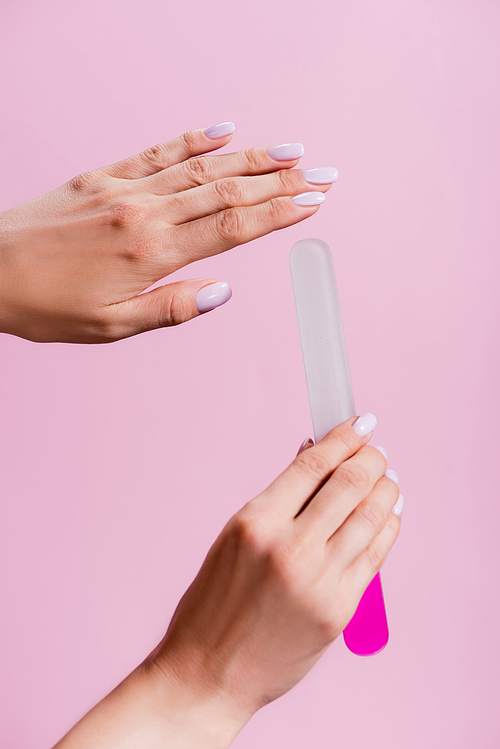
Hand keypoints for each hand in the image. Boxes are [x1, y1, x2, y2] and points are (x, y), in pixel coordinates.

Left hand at [0, 122, 336, 342]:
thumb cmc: (46, 304)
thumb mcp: (111, 325)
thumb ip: (171, 309)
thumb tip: (222, 292)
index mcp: (151, 253)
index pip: (231, 228)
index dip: (276, 213)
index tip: (312, 203)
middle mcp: (144, 212)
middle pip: (226, 190)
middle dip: (280, 181)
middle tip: (321, 173)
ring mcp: (124, 188)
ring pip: (200, 166)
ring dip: (250, 156)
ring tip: (290, 150)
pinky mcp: (103, 175)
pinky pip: (157, 151)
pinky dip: (193, 139)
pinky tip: (222, 129)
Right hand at [54, 415, 401, 747]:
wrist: (210, 674)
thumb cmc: (213, 604)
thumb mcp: (233, 538)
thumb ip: (278, 499)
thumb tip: (314, 457)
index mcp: (256, 523)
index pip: (314, 463)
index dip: (343, 437)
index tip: (359, 423)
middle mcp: (291, 548)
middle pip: (351, 483)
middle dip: (372, 457)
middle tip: (376, 449)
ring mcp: (320, 581)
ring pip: (372, 515)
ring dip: (386, 488)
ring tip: (386, 478)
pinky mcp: (340, 611)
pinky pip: (376, 555)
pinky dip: (388, 526)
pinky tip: (388, 514)